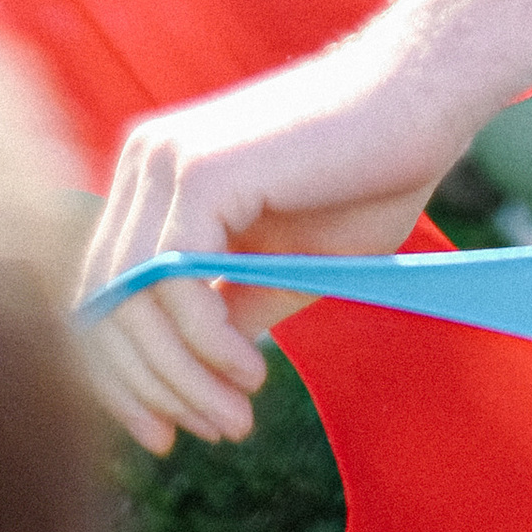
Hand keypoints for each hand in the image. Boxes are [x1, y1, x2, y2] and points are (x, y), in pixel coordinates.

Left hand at [77, 38, 464, 455]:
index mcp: (156, 179)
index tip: (164, 436)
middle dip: (150, 389)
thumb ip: (230, 305)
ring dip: (181, 379)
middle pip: (103, 307)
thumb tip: (184, 382)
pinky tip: (253, 370)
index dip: (121, 378)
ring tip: (236, 416)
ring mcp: (166, 160)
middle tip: (212, 432)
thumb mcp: (284, 263)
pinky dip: (206, 344)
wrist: (428, 95)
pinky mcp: (201, 170)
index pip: (104, 295)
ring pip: (135, 305)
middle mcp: (144, 161)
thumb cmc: (371, 172)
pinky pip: (177, 285)